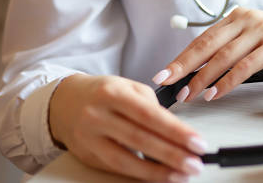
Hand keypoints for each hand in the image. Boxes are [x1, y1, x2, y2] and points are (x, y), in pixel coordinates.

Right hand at [49, 74, 206, 182]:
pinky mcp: (87, 155)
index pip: (150, 115)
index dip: (176, 131)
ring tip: (181, 175)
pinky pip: (117, 168)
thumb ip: (152, 106)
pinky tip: (159, 176)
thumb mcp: (128, 87)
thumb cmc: (103, 93)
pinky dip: (141, 174)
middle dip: (172, 154)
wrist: (64, 102)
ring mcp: (90, 137)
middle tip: (195, 163)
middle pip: (140, 139)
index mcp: (114, 93)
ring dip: (158, 171)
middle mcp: (99, 115)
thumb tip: (176, 131)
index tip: (197, 142)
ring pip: (126, 159)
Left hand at [152, 8, 262, 101]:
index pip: (203, 38)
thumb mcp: (260, 37)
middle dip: (184, 67)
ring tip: (189, 94)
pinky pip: (245, 66)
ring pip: (223, 56)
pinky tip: (215, 92)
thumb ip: (235, 47)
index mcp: (240, 16)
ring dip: (203, 78)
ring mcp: (262, 29)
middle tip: (167, 84)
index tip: (165, 73)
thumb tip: (204, 70)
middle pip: (207, 44)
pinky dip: (228, 81)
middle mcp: (248, 19)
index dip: (182, 57)